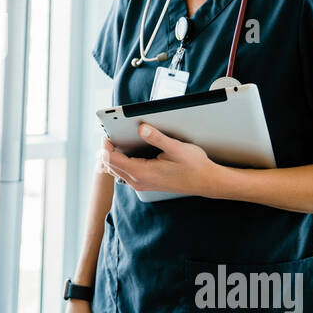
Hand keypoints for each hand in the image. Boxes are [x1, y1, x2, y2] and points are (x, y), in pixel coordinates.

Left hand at [98, 124, 221, 198]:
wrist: (206, 182)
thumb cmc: (194, 166)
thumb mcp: (177, 148)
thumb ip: (157, 138)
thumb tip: (142, 128)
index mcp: (142, 173)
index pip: (111, 159)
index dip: (106, 144)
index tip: (108, 131)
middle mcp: (138, 181)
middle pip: (109, 165)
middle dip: (107, 149)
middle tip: (110, 132)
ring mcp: (141, 184)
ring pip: (116, 170)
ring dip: (112, 156)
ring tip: (117, 139)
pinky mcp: (145, 183)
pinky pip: (124, 173)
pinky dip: (120, 161)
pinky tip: (127, 151)